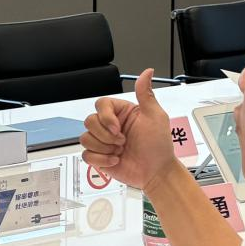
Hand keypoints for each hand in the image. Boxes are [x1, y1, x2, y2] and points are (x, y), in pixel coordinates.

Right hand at [80, 70, 175, 190]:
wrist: (156, 172)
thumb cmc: (158, 146)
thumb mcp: (155, 116)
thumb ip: (146, 94)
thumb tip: (147, 73)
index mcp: (121, 113)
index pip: (100, 105)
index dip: (105, 117)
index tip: (118, 128)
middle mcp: (110, 126)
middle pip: (89, 121)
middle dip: (105, 135)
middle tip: (122, 141)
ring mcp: (103, 142)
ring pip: (85, 138)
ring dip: (104, 148)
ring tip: (119, 151)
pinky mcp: (99, 157)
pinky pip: (86, 155)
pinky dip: (101, 160)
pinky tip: (115, 160)